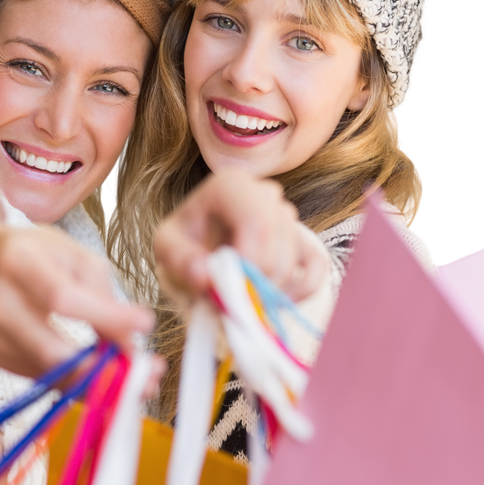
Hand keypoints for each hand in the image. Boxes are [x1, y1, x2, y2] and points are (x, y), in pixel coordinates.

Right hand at [0, 226, 153, 377]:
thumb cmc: (30, 254)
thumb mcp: (68, 253)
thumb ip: (100, 291)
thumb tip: (129, 340)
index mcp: (16, 259)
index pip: (62, 297)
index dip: (105, 316)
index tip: (145, 323)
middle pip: (49, 349)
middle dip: (102, 369)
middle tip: (144, 376)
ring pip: (46, 373)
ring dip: (93, 384)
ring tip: (132, 379)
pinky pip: (38, 379)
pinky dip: (72, 382)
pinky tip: (99, 377)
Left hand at [153, 171, 328, 304]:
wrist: (202, 250)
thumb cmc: (186, 243)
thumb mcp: (167, 247)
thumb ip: (180, 260)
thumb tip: (205, 277)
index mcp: (231, 185)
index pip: (257, 221)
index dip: (249, 261)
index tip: (229, 286)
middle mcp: (266, 193)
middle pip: (277, 246)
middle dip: (254, 282)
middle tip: (228, 298)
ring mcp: (290, 217)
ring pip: (294, 262)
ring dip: (268, 291)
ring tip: (240, 296)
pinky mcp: (307, 241)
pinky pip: (316, 270)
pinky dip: (296, 293)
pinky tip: (269, 299)